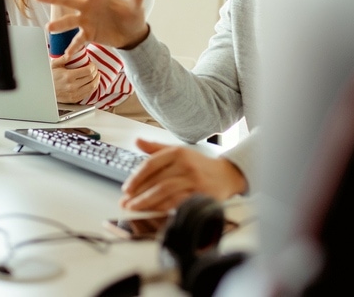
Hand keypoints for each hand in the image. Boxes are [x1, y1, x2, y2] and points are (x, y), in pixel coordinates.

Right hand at [36, 0, 149, 55]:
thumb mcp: (135, 9)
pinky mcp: (88, 34)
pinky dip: (72, 47)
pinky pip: (78, 40)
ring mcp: (86, 21)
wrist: (132, 34)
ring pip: (69, 21)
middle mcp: (89, 7)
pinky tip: (66, 54)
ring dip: (59, 25)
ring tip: (48, 28)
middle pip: (69, 1)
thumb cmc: (133, 17)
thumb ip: (135, 0)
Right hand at [50, 54, 98, 102]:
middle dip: (96, 72)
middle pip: (92, 78)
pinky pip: (88, 94)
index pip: (88, 71)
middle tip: (95, 68)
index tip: (92, 64)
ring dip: (97, 80)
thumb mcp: (54, 65)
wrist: (44, 90)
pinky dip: (93, 88)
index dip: (93, 66)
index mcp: (68, 76)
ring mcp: (74, 94)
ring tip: (96, 75)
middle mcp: (73, 86)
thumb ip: (64, 58)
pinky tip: (92, 83)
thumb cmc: (49, 77)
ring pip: (92, 87)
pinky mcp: (74, 99)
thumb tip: (71, 52)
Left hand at [119, 139, 247, 211]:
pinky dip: (163, 208)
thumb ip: (156, 149)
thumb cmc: (199, 165)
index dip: (136, 177)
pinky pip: (177, 203)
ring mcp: (194, 181)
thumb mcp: (179, 152)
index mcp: (178, 152)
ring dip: (147, 202)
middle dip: (138, 194)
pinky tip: (153, 212)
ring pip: (165, 192)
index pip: (151, 164)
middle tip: (125, 202)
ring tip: (135, 208)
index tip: (126, 188)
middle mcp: (186, 165)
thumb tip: (137, 141)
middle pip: (156, 181)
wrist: (227, 175)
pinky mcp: (201, 195)